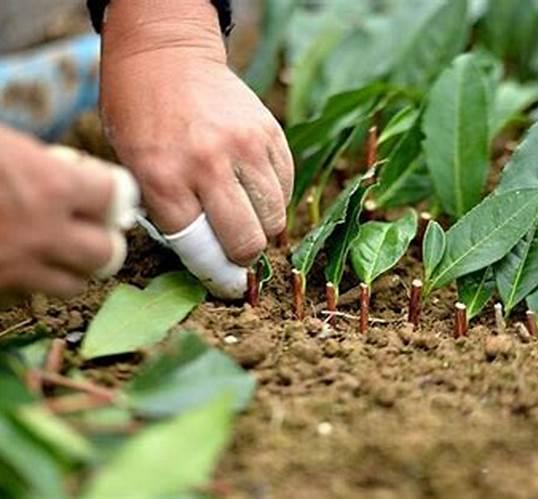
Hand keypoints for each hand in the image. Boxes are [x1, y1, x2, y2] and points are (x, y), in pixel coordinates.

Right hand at [0, 127, 136, 304]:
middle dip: (102, 238)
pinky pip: (29, 296)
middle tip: (87, 225)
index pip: (119, 197)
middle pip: (108, 253)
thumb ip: (41, 162)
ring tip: (54, 247)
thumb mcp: (4, 143)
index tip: (107, 190)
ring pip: (74, 284)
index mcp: (52, 185)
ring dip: (72, 266)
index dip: (113, 192)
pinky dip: (30, 281)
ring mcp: (18, 269)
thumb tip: (66, 170)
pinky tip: (17, 260)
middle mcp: (44, 233)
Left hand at [99, 0, 293, 297]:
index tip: (226, 285)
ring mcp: (245, 146)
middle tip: (236, 252)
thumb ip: (169, 214)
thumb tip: (209, 259)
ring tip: (246, 217)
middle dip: (243, 257)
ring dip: (263, 228)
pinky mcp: (270, 133)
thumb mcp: (134, 168)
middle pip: (247, 241)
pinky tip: (254, 188)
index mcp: (163, 176)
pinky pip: (286, 186)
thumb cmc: (141, 117)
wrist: (167, 57)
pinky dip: (275, 198)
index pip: (201, 248)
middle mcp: (208, 163)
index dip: (215, 274)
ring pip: (274, 218)